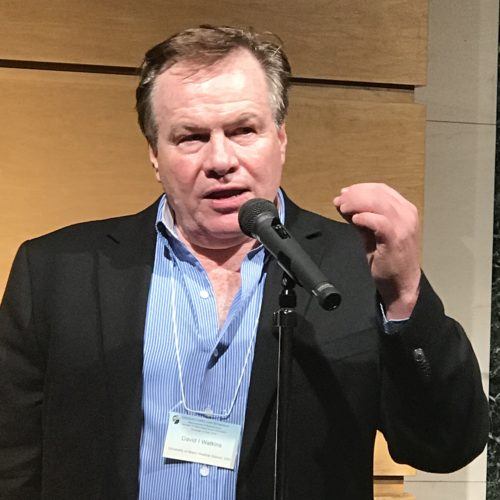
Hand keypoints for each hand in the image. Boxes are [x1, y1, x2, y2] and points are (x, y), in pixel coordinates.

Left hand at [333, 183, 420, 318]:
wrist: (401, 284)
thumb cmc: (389, 260)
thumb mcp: (372, 233)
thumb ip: (361, 217)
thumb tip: (344, 203)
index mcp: (404, 210)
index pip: (381, 189)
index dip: (360, 188)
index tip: (344, 193)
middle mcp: (407, 214)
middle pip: (378, 193)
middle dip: (354, 194)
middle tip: (340, 200)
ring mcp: (404, 226)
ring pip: (378, 203)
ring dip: (356, 203)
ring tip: (343, 208)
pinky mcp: (396, 238)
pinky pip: (379, 221)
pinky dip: (364, 218)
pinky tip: (355, 220)